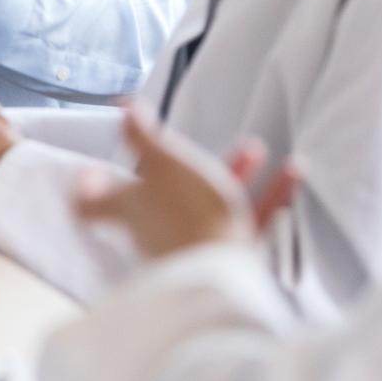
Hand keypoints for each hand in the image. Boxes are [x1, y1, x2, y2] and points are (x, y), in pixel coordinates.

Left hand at [72, 105, 299, 258]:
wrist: (221, 275)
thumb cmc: (185, 215)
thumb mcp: (161, 162)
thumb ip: (141, 135)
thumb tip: (122, 105)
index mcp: (132, 208)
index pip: (93, 206)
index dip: (87, 192)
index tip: (86, 176)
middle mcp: (157, 231)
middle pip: (161, 198)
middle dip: (182, 166)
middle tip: (183, 146)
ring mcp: (195, 245)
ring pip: (212, 203)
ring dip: (236, 173)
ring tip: (256, 146)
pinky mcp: (230, 258)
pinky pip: (251, 220)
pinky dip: (271, 195)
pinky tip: (295, 172)